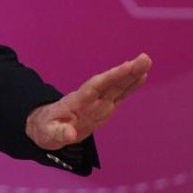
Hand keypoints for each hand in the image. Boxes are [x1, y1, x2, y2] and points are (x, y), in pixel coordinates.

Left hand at [26, 53, 151, 150]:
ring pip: (117, 88)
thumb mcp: (47, 133)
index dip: (112, 77)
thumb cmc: (46, 128)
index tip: (127, 66)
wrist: (46, 127)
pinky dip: (131, 87)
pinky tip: (141, 77)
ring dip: (132, 75)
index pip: (97, 86)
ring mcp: (98, 103)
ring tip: (146, 62)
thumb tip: (70, 134)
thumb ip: (58, 132)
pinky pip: (119, 96)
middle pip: (111, 83)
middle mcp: (90, 99)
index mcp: (77, 101)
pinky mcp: (104, 109)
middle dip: (127, 72)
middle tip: (145, 58)